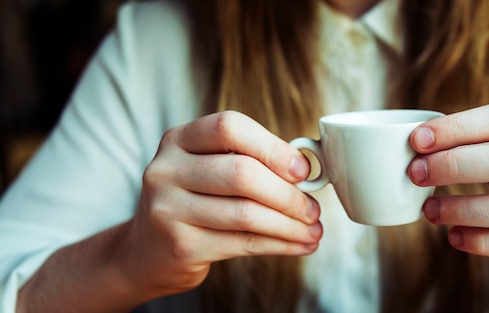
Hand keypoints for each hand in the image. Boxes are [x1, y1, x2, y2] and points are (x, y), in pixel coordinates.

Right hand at [124, 111, 321, 296]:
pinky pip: (243, 243)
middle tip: (313, 208)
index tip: (302, 169)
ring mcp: (169, 209)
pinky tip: (299, 245)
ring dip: (290, 225)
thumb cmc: (192, 202)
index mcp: (178, 140)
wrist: (146, 250)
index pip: (229, 127)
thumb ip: (247, 160)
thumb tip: (307, 170)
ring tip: (313, 230)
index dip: (272, 147)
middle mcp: (167, 170)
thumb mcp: (206, 169)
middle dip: (287, 194)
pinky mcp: (181, 245)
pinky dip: (280, 245)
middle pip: (242, 173)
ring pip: (246, 213)